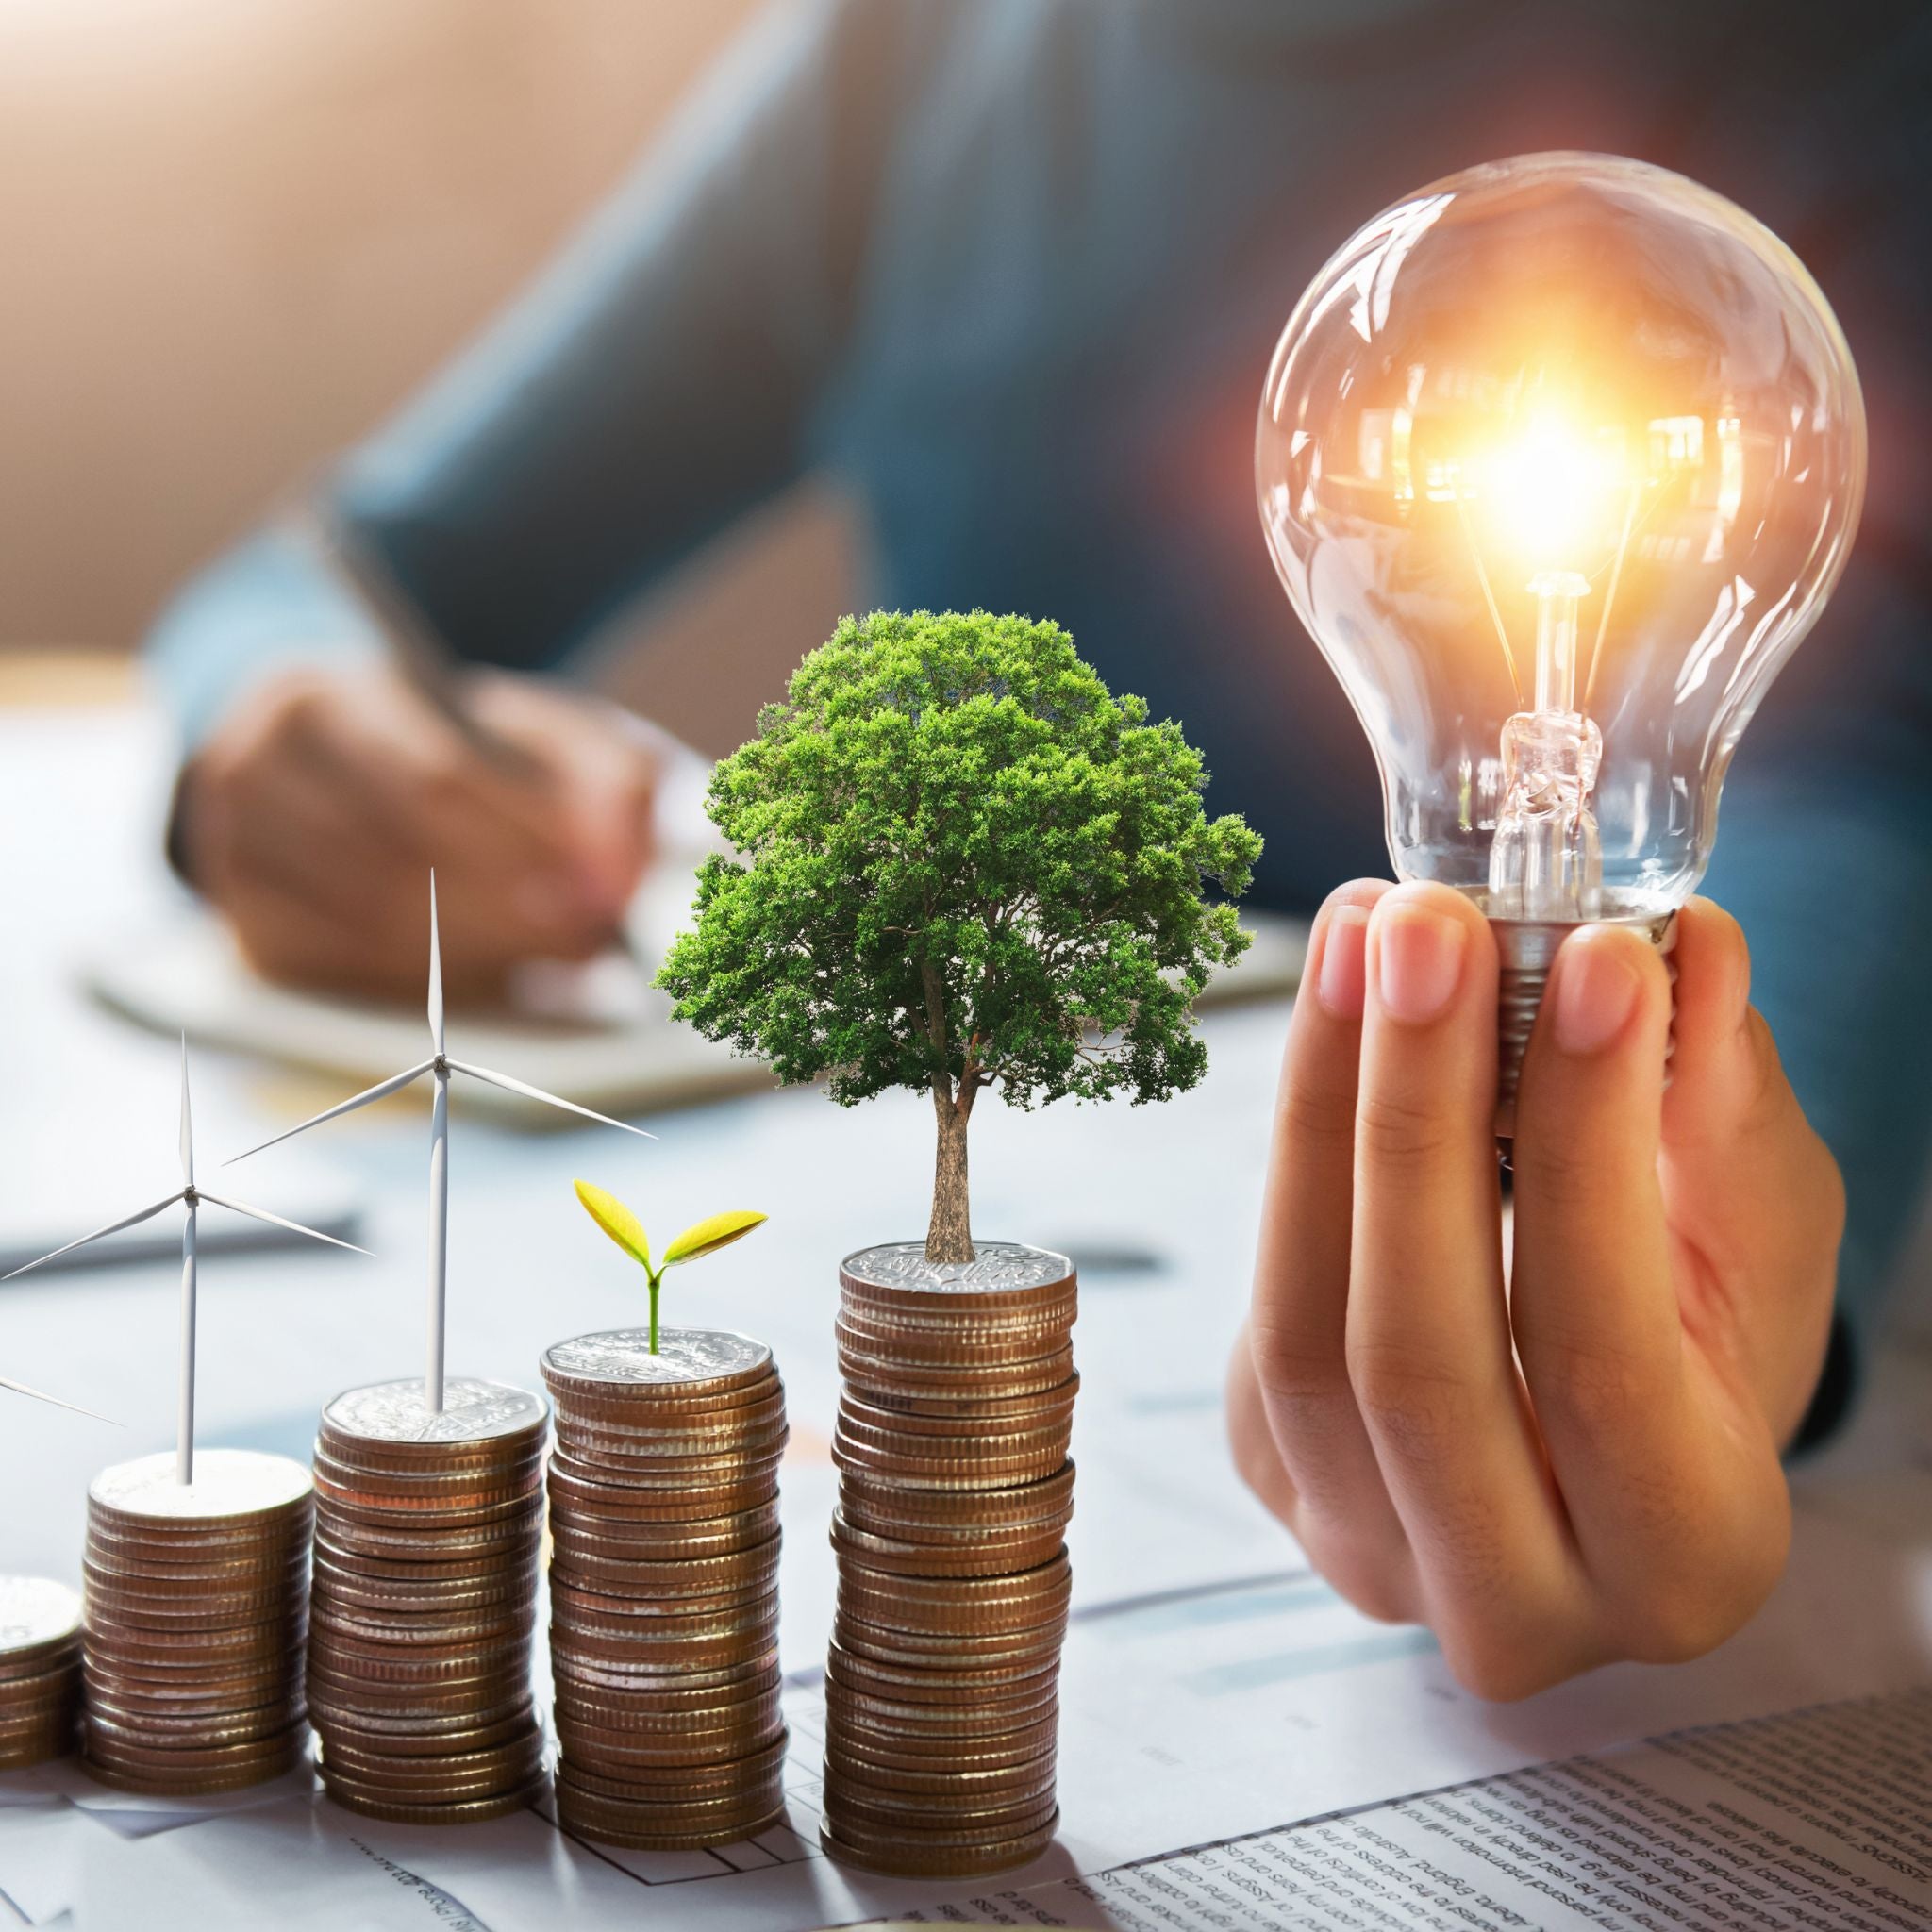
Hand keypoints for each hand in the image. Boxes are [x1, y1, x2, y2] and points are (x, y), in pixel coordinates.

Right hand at [176, 664, 656, 999]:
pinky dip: (425, 983)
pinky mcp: (245, 929)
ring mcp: (232, 853)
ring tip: (556, 953)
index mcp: (321, 695)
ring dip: (478, 953)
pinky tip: (487, 972)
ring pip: (369, 926)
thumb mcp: (547, 739)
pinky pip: (342, 973)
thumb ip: (608, 786)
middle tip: (589, 939)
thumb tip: (622, 875)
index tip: (599, 885)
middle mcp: (250, 768)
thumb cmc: (467, 752)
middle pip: (396, 863)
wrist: (353, 767)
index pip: (430, 780)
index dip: (522, 842)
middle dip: (509, 912)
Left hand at [1227, 880, 1842, 1698]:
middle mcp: (1509, 1601)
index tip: (1591, 960)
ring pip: (1300, 1333)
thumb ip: (1720, 1108)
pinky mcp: (1276, 1476)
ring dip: (1322, 1109)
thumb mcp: (1758, 1236)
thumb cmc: (1713, 1337)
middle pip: (1414, 1356)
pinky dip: (1293, 1148)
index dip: (1590, 1150)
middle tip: (1427, 925)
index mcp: (1678, 1560)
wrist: (1610, 1437)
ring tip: (1362, 936)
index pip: (1601, 1357)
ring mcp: (1364, 1553)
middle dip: (1414, 1114)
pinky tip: (1334, 1017)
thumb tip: (1680, 947)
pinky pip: (1258, 1312)